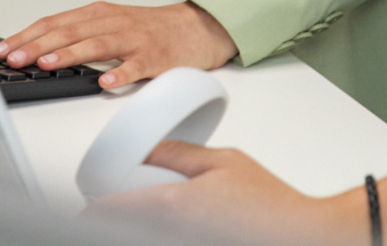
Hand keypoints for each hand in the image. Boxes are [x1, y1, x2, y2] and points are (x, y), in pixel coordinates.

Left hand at [0, 0, 235, 88]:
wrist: (198, 27)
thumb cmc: (151, 29)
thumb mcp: (111, 24)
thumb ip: (80, 34)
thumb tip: (38, 51)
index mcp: (99, 14)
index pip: (56, 22)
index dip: (28, 35)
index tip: (4, 49)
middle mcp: (114, 22)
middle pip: (71, 31)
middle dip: (38, 45)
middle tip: (14, 58)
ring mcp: (136, 38)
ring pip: (98, 44)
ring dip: (70, 54)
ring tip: (47, 64)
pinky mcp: (157, 56)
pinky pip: (137, 66)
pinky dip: (121, 74)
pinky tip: (106, 83)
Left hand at [94, 142, 358, 245]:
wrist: (298, 234)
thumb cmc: (268, 202)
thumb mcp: (223, 161)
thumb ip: (180, 155)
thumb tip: (151, 149)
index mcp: (170, 205)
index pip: (109, 212)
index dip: (93, 207)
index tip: (88, 201)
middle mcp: (169, 233)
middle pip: (123, 227)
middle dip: (118, 214)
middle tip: (121, 200)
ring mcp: (180, 241)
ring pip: (143, 233)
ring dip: (140, 222)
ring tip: (162, 205)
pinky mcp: (192, 245)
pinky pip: (164, 237)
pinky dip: (162, 228)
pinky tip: (182, 218)